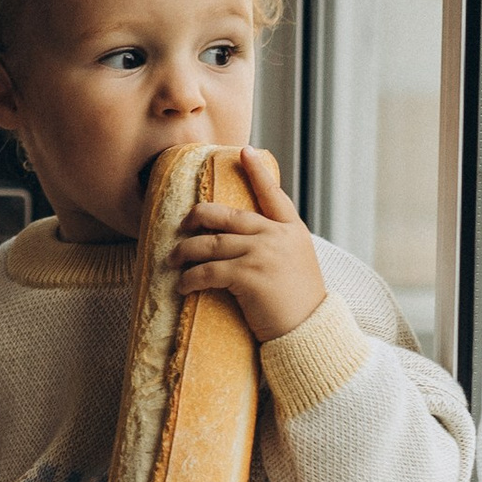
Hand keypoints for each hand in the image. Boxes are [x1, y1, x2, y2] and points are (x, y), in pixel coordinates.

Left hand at [174, 146, 328, 347]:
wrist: (310, 331)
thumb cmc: (300, 303)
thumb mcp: (296, 263)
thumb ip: (277, 244)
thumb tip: (245, 238)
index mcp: (292, 231)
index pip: (273, 195)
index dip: (258, 172)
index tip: (244, 150)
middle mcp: (277, 237)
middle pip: (229, 216)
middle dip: (200, 216)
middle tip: (183, 222)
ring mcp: (263, 254)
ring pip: (212, 243)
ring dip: (186, 252)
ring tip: (172, 260)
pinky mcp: (249, 276)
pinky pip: (209, 271)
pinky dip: (191, 278)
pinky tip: (182, 285)